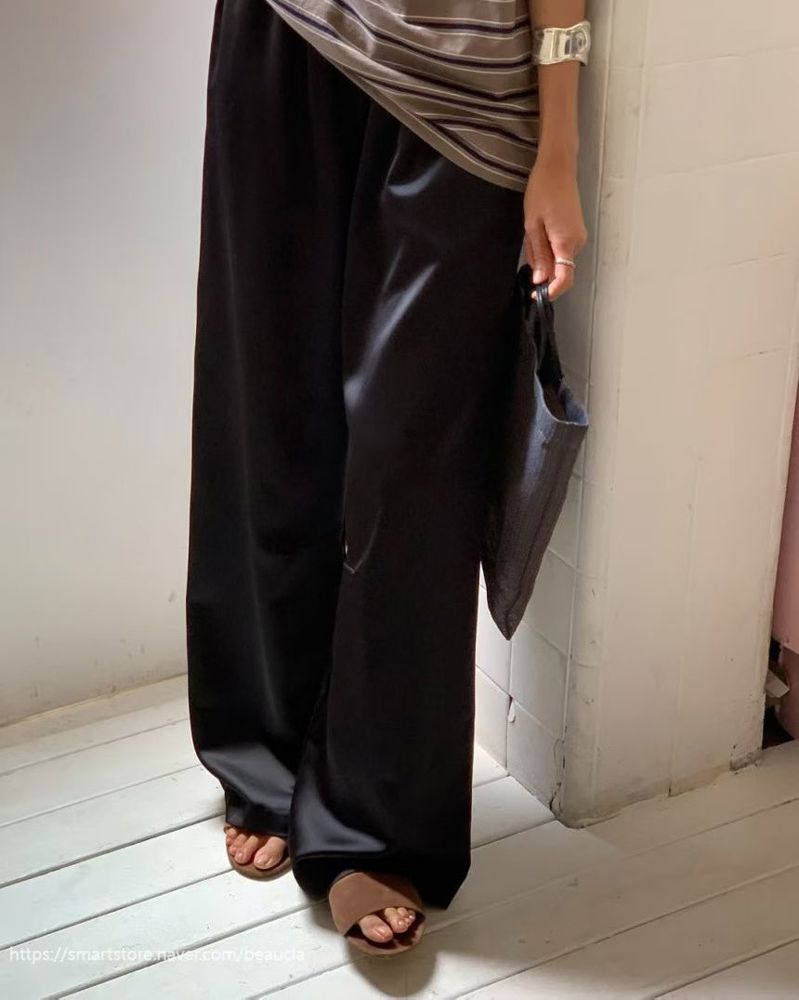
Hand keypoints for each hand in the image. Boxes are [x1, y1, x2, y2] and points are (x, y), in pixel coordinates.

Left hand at [523, 156, 587, 301]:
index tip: (536, 296)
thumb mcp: (532, 226)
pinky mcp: (578, 231)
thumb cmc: (541, 192)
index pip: (564, 279)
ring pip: (561, 260)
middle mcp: (578, 243)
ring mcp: (580, 237)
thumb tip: (540, 280)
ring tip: (533, 231)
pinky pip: (563, 250)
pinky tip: (540, 229)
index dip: (551, 292)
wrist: (558, 167)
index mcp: (566, 242)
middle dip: (543, 270)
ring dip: (545, 256)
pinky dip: (550, 248)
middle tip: (528, 246)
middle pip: (561, 270)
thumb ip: (539, 255)